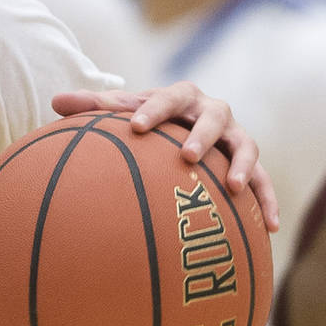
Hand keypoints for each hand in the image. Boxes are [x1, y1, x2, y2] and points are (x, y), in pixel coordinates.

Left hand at [52, 83, 279, 231]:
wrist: (188, 126)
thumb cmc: (151, 121)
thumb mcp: (127, 113)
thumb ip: (95, 108)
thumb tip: (55, 101)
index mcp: (183, 96)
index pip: (169, 97)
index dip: (153, 110)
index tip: (135, 127)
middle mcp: (214, 112)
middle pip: (215, 117)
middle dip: (203, 135)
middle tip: (187, 155)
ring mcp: (236, 137)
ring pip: (246, 147)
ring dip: (242, 166)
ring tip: (233, 187)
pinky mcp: (249, 164)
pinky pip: (263, 182)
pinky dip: (268, 202)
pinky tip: (269, 228)